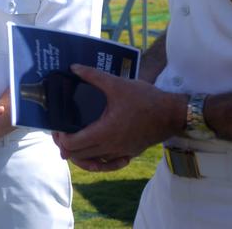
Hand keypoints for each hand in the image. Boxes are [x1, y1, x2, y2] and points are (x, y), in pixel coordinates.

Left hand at [52, 64, 186, 171]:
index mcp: (105, 132)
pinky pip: (108, 164)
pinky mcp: (129, 153)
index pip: (73, 145)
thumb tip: (73, 67)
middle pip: (78, 156)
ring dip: (79, 155)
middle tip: (61, 131)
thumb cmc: (146, 99)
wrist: (173, 114)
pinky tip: (93, 150)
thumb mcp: (117, 84)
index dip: (61, 138)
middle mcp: (110, 147)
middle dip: (66, 146)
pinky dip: (96, 161)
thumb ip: (93, 76)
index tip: (58, 126)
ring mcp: (120, 153)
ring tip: (73, 139)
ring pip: (92, 162)